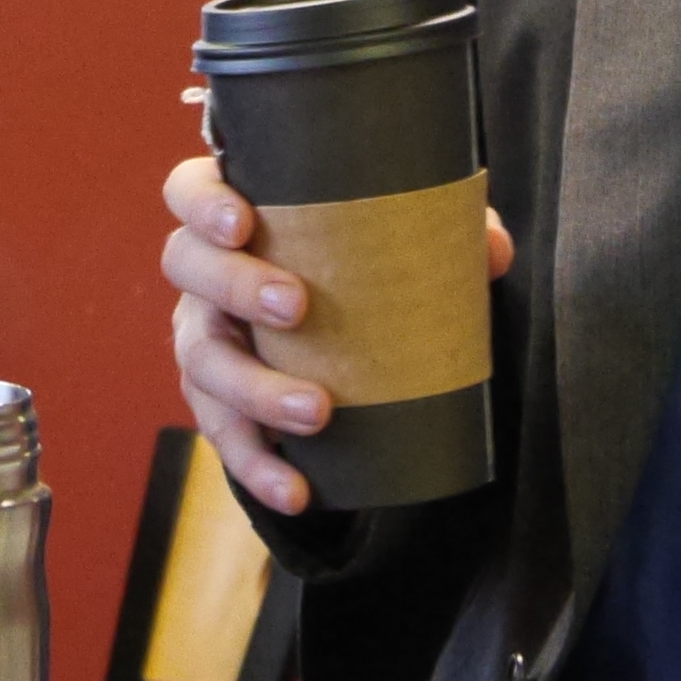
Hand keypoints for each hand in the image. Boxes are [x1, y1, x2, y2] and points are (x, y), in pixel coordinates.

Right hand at [161, 153, 512, 517]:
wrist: (328, 330)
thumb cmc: (350, 262)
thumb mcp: (392, 238)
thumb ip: (440, 231)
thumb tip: (493, 249)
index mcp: (234, 216)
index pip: (189, 190)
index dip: (202, 202)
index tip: (242, 220)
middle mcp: (204, 274)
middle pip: (186, 267)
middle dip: (235, 285)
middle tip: (296, 305)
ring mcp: (204, 337)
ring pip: (203, 360)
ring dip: (254, 389)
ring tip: (317, 411)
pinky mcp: (216, 402)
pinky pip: (224, 436)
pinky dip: (258, 467)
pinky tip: (297, 491)